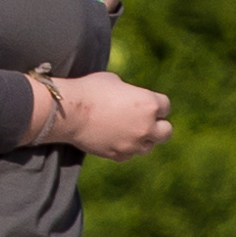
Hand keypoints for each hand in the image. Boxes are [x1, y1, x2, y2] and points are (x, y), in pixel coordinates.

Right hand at [48, 71, 174, 160]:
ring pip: (148, 146)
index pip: (166, 106)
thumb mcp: (115, 81)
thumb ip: (130, 92)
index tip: (144, 102)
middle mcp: (146, 126)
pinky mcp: (118, 155)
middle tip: (144, 121)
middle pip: (166, 132)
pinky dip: (124, 148)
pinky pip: (129, 154)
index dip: (155, 103)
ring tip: (127, 130)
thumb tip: (130, 99)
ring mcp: (133, 143)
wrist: (68, 111)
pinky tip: (114, 139)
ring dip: (142, 139)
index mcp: (149, 103)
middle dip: (158, 126)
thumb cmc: (90, 89)